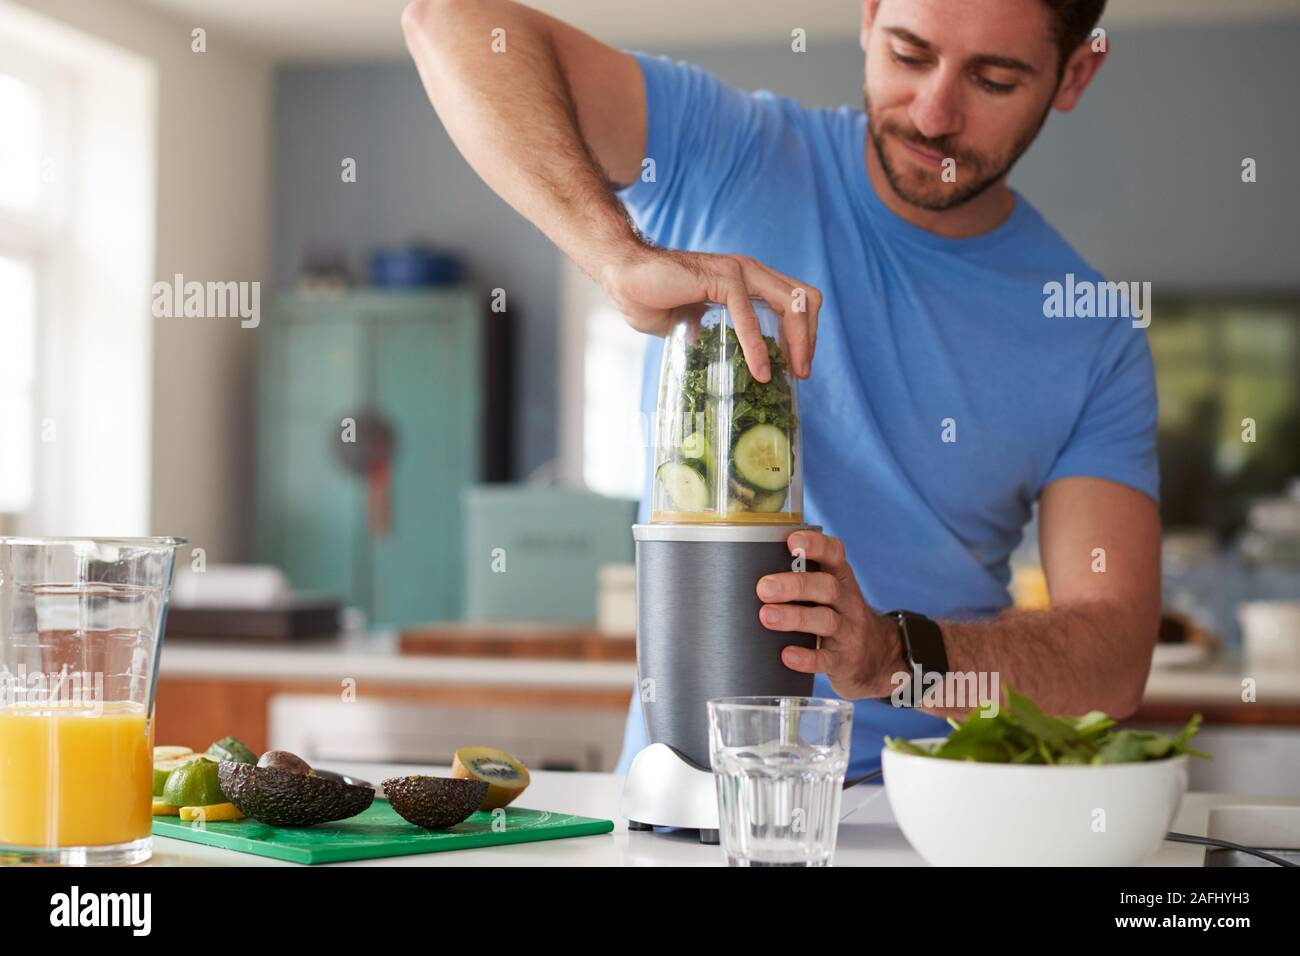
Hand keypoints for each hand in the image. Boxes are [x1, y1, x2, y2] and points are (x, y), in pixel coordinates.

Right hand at [601, 245, 821, 380]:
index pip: (796, 300)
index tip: (798, 365)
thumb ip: (714, 337)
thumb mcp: (694, 324)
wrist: (623, 278)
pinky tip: (759, 370)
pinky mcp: (721, 278)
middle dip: (810, 338)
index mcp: (749, 279)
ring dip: (797, 342)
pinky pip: (748, 314)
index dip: (805, 332)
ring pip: (790, 303)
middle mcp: (750, 271)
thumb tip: (722, 364)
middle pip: (805, 299)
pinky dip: (757, 345)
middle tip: (802, 373)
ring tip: (792, 374)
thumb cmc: (652, 297)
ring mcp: (738, 271)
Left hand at [756, 530, 901, 699]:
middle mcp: (848, 602)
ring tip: (767, 616)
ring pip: (825, 620)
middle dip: (795, 585)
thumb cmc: (838, 617)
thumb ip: (802, 580)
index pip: (835, 554)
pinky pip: (826, 659)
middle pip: (826, 587)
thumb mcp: (829, 594)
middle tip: (764, 588)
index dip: (816, 545)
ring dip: (794, 617)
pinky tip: (786, 655)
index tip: (793, 542)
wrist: (879, 657)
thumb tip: (746, 569)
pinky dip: (806, 657)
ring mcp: (848, 632)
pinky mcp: (845, 661)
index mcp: (841, 579)